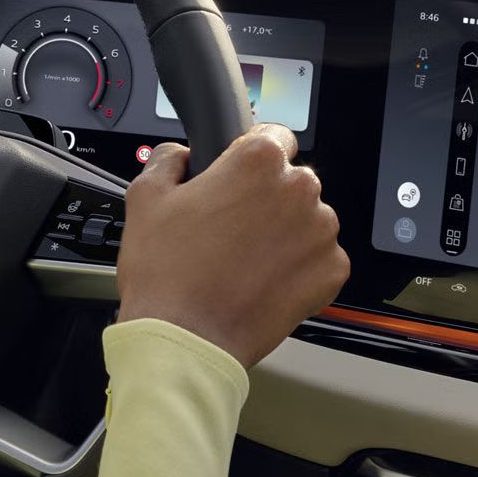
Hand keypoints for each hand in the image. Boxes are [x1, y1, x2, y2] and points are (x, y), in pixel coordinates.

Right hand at [116, 124, 348, 369]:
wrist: (187, 340)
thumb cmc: (168, 275)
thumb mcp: (145, 198)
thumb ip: (169, 160)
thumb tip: (181, 155)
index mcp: (259, 161)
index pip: (272, 136)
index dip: (248, 157)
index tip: (238, 178)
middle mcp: (299, 190)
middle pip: (290, 181)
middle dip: (265, 199)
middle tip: (230, 229)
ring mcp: (321, 233)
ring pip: (308, 220)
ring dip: (284, 234)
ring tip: (244, 261)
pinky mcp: (332, 272)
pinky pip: (321, 259)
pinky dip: (299, 269)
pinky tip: (264, 281)